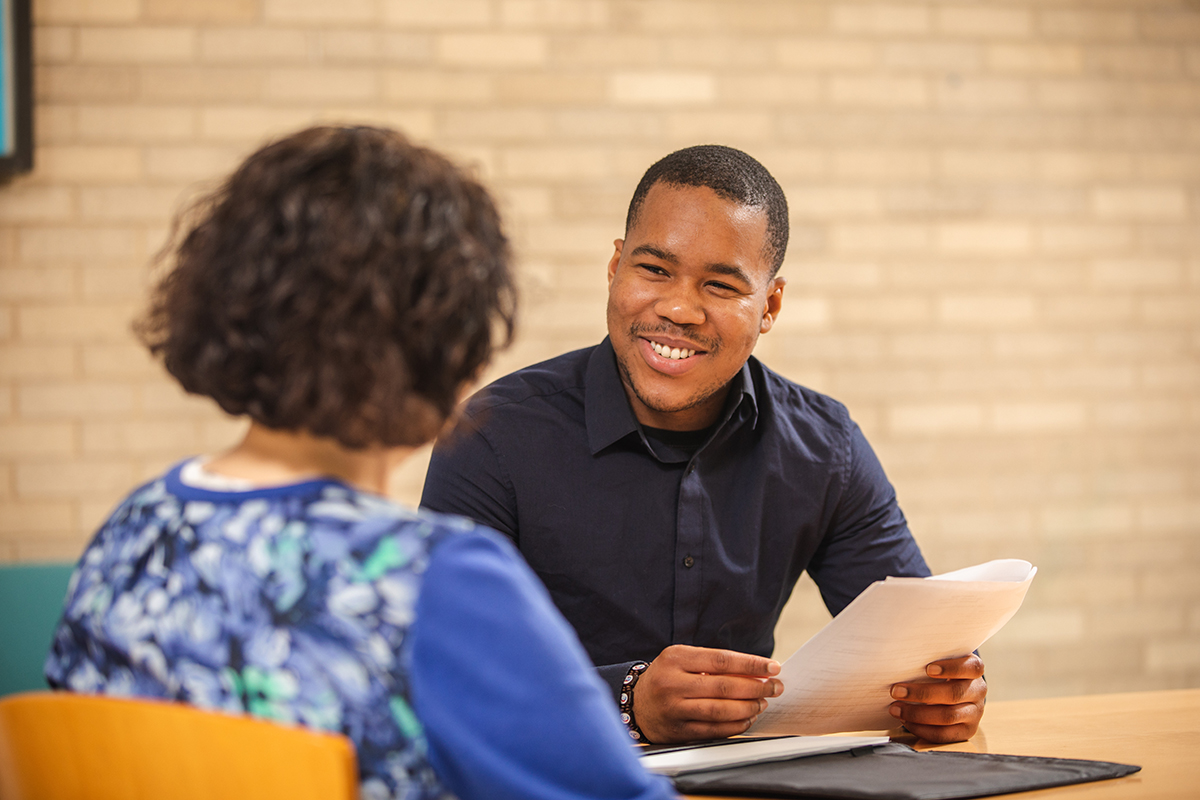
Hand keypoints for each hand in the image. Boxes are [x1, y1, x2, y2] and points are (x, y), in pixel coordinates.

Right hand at [632, 644, 782, 742]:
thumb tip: (755, 671)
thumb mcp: (682, 660)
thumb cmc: (667, 677)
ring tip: (762, 703)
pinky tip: (747, 719)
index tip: (773, 666)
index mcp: (675, 658)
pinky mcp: (678, 730)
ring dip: (748, 707)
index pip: (721, 660)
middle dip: (756, 687)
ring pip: (721, 710)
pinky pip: (714, 730)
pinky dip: (736, 726)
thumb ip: (713, 664)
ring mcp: (675, 709)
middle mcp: (673, 683)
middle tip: (774, 687)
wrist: (636, 703)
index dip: (751, 664)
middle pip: (724, 686)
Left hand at [889, 654, 986, 742]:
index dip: (951, 668)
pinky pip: (943, 734)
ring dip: (917, 713)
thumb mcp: (939, 662)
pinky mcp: (967, 731)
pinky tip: (905, 721)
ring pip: (948, 716)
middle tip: (896, 691)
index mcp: (973, 670)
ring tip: (895, 708)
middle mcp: (978, 691)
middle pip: (954, 693)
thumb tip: (900, 659)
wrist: (951, 694)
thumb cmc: (939, 674)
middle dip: (922, 693)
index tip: (928, 669)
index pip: (971, 667)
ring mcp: (974, 713)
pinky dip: (921, 729)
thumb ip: (928, 660)